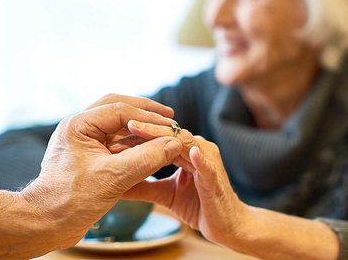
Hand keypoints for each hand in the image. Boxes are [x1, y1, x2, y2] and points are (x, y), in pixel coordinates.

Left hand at [18, 101, 181, 248]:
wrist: (46, 224)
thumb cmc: (71, 201)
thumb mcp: (113, 178)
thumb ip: (146, 159)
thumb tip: (173, 144)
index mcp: (79, 126)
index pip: (120, 110)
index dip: (149, 117)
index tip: (170, 124)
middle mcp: (80, 128)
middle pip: (118, 108)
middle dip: (144, 111)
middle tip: (168, 115)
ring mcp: (84, 141)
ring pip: (117, 124)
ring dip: (140, 126)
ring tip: (162, 131)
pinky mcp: (89, 156)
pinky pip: (115, 141)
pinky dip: (134, 141)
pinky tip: (149, 147)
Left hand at [122, 121, 248, 246]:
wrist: (229, 226)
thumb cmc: (200, 206)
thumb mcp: (165, 194)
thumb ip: (143, 186)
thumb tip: (117, 184)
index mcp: (186, 150)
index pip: (161, 134)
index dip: (140, 131)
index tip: (117, 129)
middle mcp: (199, 149)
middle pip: (171, 132)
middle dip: (147, 127)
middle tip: (126, 122)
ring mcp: (209, 161)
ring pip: (184, 142)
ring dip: (163, 137)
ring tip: (141, 130)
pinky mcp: (216, 178)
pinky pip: (207, 166)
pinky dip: (199, 159)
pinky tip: (189, 152)